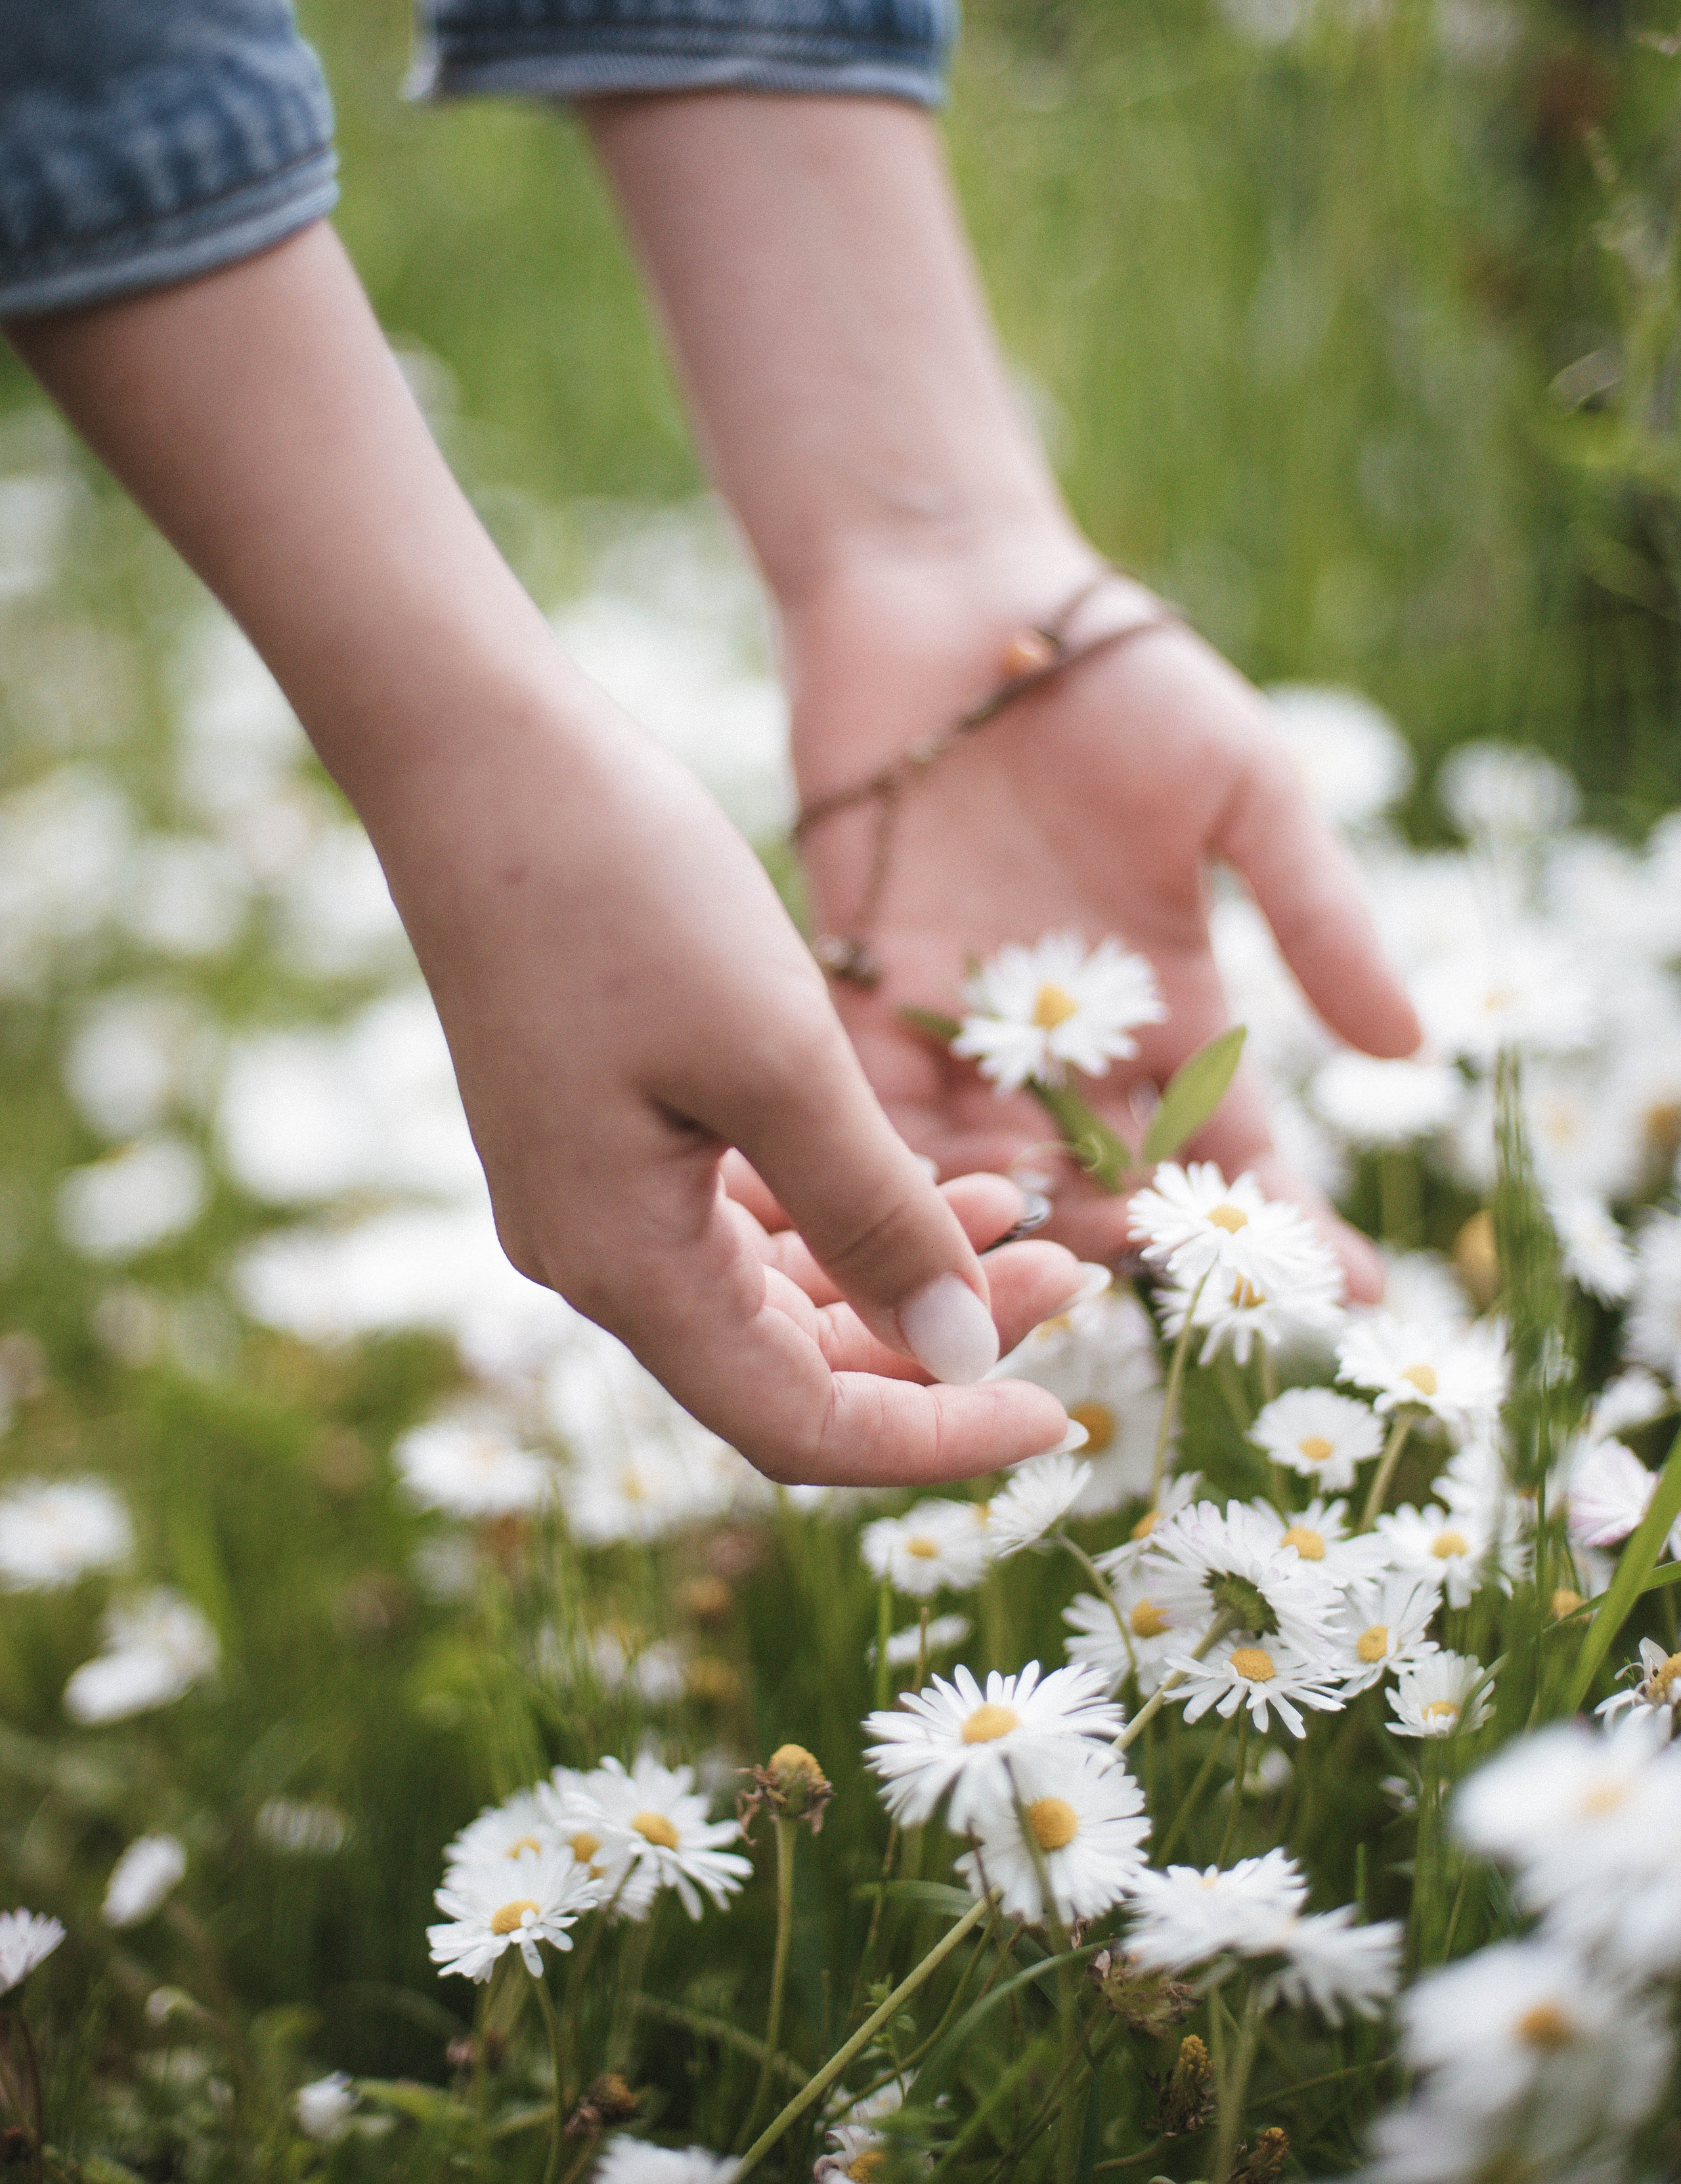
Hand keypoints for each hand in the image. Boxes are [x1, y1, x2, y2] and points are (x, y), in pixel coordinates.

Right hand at [7, 225, 1083, 1485]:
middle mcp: (596, 1252)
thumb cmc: (625, 895)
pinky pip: (742, 1210)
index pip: (797, 1425)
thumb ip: (875, 1219)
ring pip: (775, 1289)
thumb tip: (960, 1356)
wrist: (480, 753)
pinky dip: (843, 1204)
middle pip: (790, 1364)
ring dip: (901, 1266)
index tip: (1064, 1419)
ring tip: (1029, 1212)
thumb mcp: (780, 1060)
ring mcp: (595, 1188)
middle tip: (1075, 1277)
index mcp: (622, 1264)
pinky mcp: (606, 1123)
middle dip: (938, 1342)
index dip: (934, 1441)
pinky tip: (933, 1165)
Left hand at [782, 552, 1421, 1294]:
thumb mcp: (1244, 786)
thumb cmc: (1119, 678)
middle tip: (1175, 1288)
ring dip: (1025, 1219)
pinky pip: (879, 1097)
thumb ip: (1312, 913)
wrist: (955, 595)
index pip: (1231, 1137)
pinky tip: (931, 1204)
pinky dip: (905, 1154)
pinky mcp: (862, 984)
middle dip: (1146, 1242)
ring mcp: (961, 1018)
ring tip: (1057, 1266)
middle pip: (1109, 1176)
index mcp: (1167, 997)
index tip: (1349, 1289)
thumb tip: (1407, 1047)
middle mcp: (1064, 1034)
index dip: (1284, 1214)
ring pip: (993, 1161)